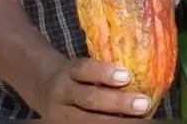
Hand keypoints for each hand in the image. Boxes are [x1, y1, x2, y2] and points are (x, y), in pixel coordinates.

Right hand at [36, 57, 152, 118]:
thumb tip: (144, 71)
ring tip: (140, 121)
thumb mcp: (83, 68)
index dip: (104, 73)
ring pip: (89, 120)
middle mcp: (62, 93)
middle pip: (90, 98)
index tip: (127, 76)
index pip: (85, 70)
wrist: (42, 87)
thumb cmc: (76, 75)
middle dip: (118, 102)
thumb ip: (103, 71)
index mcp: (68, 72)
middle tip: (144, 103)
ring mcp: (61, 115)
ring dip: (117, 121)